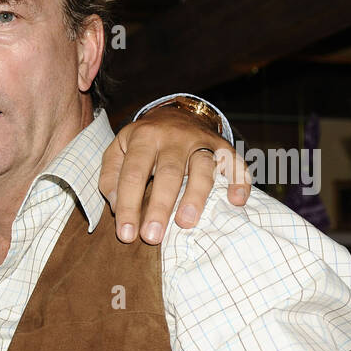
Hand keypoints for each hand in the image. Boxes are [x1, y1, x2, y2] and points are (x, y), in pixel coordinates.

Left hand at [100, 104, 249, 243]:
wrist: (176, 113)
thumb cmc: (142, 143)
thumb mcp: (117, 150)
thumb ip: (111, 177)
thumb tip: (118, 206)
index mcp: (144, 137)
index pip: (133, 174)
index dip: (128, 206)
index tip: (126, 235)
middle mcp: (174, 136)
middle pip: (168, 172)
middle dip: (160, 206)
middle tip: (152, 237)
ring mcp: (202, 140)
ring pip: (203, 167)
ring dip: (196, 196)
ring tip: (186, 223)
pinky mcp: (223, 146)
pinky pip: (235, 162)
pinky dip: (239, 181)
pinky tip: (236, 201)